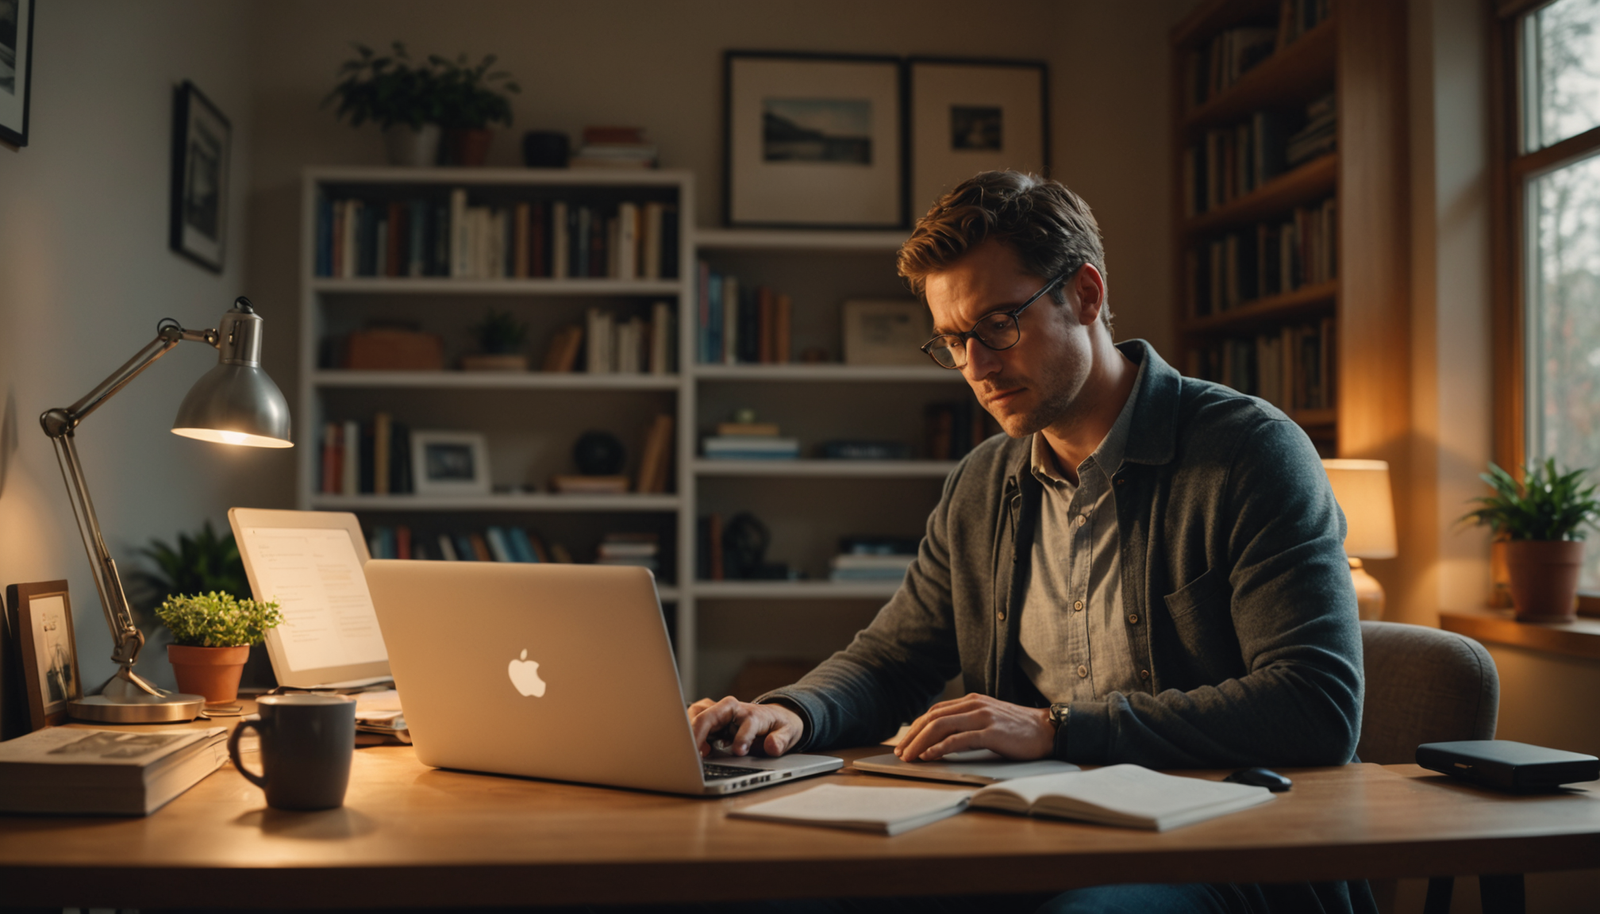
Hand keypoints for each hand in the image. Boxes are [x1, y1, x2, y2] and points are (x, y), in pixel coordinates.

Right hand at [687, 696, 804, 757]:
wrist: (774, 717)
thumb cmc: (779, 725)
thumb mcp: (788, 733)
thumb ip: (781, 740)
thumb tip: (771, 746)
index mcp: (753, 713)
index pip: (745, 723)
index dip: (741, 738)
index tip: (739, 752)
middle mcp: (733, 708)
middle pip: (710, 714)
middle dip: (700, 733)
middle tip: (697, 754)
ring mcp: (721, 711)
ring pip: (698, 713)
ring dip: (691, 730)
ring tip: (698, 751)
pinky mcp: (713, 718)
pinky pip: (695, 718)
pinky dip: (691, 730)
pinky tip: (698, 748)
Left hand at [893, 693, 1054, 761]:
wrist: (1047, 730)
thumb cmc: (1018, 730)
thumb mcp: (988, 720)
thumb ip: (967, 724)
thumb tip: (940, 741)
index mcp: (971, 701)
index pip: (934, 712)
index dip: (916, 727)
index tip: (904, 742)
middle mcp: (974, 705)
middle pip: (932, 718)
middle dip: (912, 735)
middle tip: (900, 752)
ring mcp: (982, 717)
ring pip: (941, 726)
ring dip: (920, 742)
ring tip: (910, 756)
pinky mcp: (991, 732)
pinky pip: (959, 739)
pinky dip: (940, 747)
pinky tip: (930, 755)